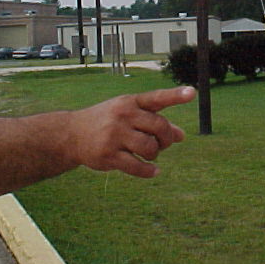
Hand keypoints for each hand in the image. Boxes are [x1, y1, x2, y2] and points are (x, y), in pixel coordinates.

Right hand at [71, 86, 195, 177]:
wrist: (72, 134)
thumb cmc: (108, 121)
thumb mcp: (130, 115)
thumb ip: (155, 122)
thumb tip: (181, 136)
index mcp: (130, 102)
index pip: (156, 98)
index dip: (175, 96)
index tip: (192, 93)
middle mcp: (123, 115)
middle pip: (159, 127)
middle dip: (166, 139)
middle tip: (162, 144)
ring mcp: (114, 135)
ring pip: (150, 148)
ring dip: (155, 154)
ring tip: (149, 154)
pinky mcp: (108, 155)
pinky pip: (137, 166)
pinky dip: (149, 171)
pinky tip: (152, 171)